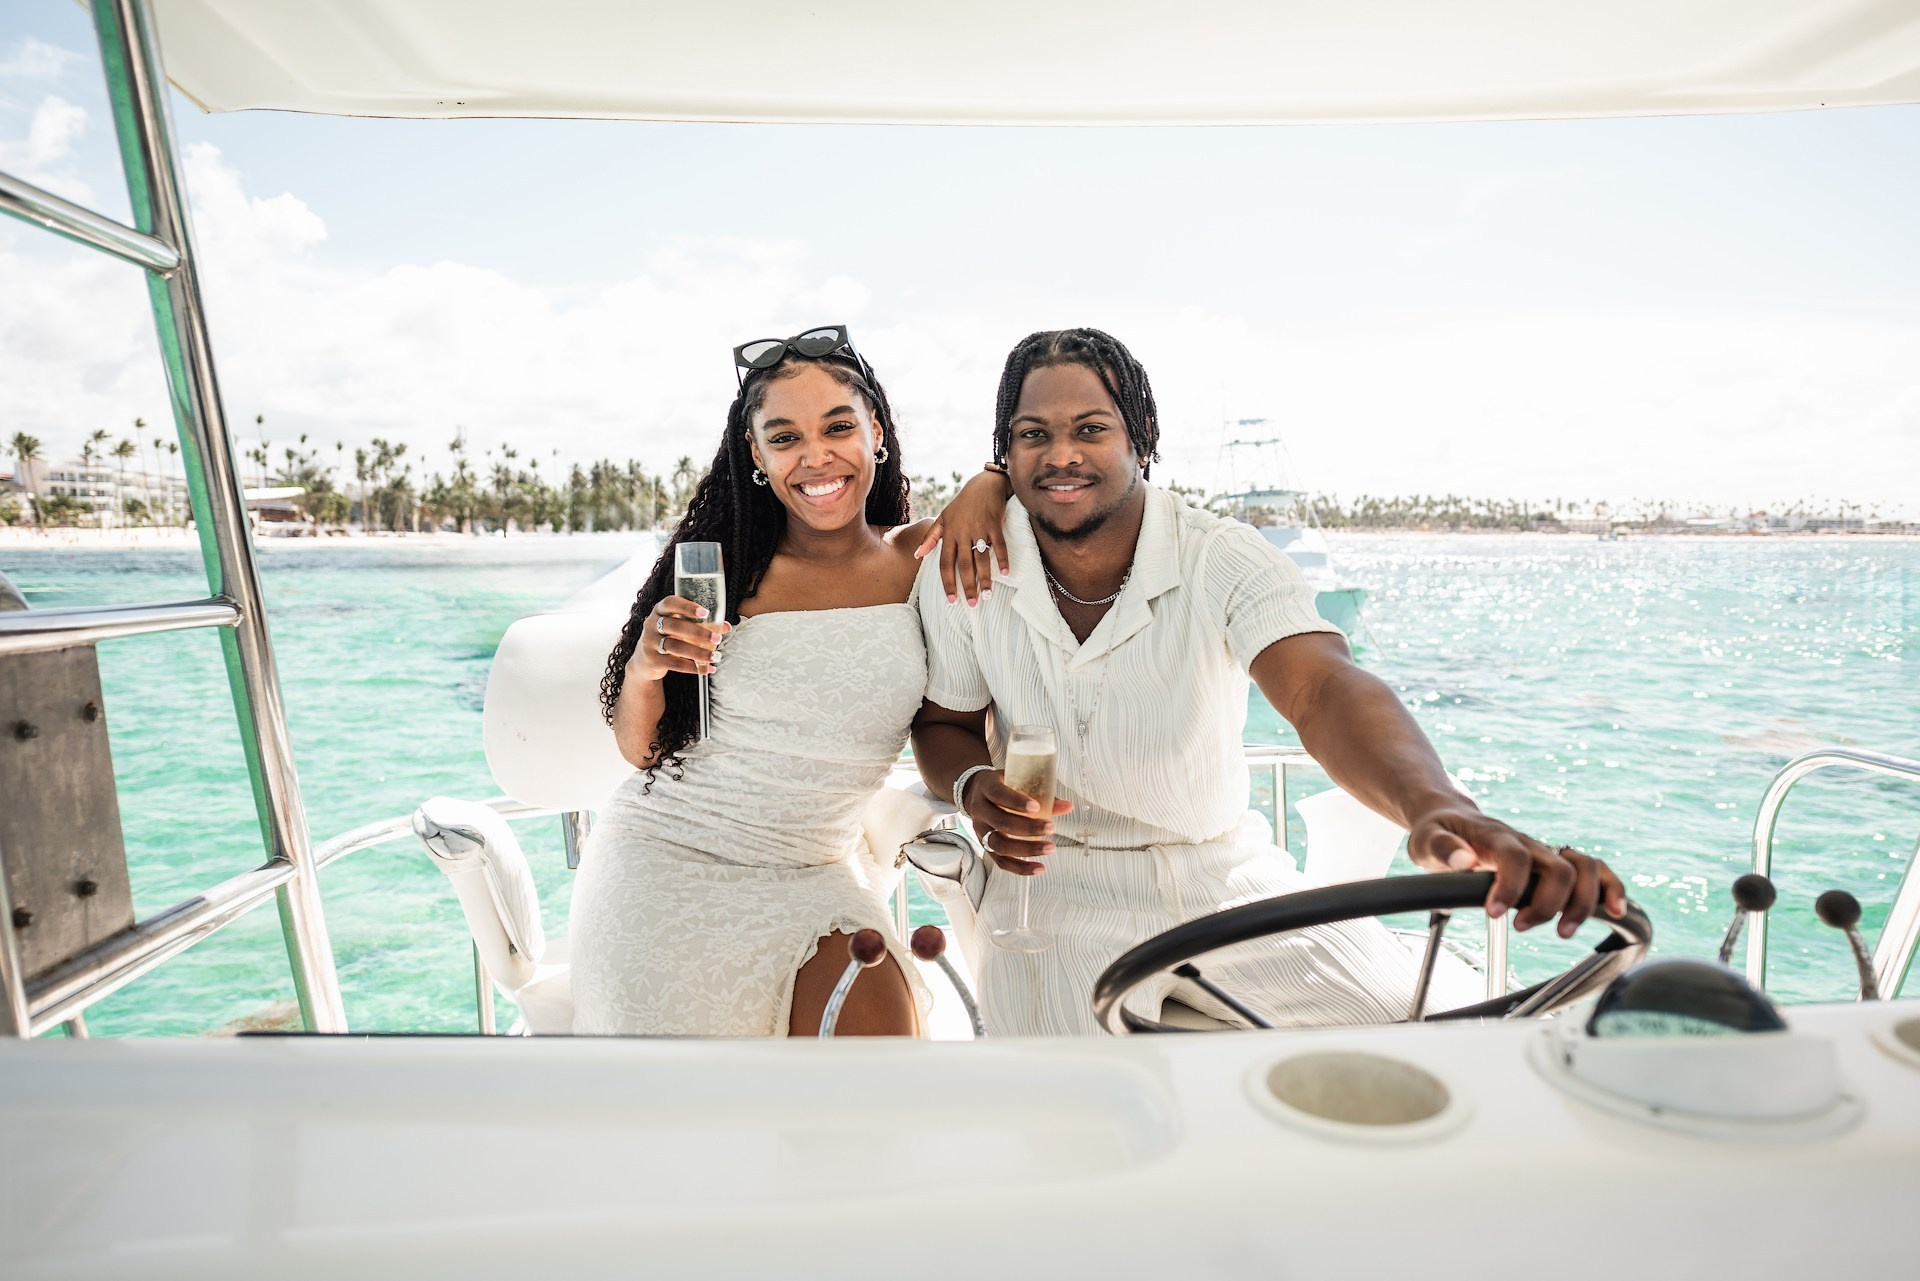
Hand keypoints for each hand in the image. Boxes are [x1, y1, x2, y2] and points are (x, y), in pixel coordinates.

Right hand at [629, 595, 729, 682]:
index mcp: (659, 610)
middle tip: (717, 638)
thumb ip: (701, 624)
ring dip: (698, 653)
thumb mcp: (680, 627)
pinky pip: (674, 663)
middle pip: (675, 626)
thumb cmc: (668, 637)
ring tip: (715, 657)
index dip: (687, 606)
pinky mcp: (652, 660)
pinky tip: (706, 669)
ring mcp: (649, 642)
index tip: (705, 612)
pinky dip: (692, 667)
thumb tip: (726, 626)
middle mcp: (651, 624)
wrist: (644, 660)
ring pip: (675, 646)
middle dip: (698, 632)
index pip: (670, 603)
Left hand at [915, 470, 1011, 606]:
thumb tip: (917, 555)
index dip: (948, 582)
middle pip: (964, 565)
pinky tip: (1006, 574)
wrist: (984, 485)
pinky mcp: (995, 525)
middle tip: (972, 604)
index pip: (946, 563)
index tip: (952, 600)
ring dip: (986, 579)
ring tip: (988, 595)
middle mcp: (963, 533)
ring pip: (982, 558)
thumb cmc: (962, 504)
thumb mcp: (943, 518)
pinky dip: (1003, 559)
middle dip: (968, 586)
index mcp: (949, 534)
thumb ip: (930, 538)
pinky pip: (999, 545)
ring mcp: (980, 529)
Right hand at [960, 769, 1074, 875]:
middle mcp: (980, 809)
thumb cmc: (1004, 784)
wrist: (978, 791)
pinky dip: (1020, 867)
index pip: (998, 794)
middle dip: (1027, 828)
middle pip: (1000, 822)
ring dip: (1026, 849)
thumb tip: (1068, 807)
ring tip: (1050, 848)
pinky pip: (1001, 861)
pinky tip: (1039, 868)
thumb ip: (1041, 793)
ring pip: (999, 845)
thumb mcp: (1018, 780)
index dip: (1016, 802)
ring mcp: (980, 830)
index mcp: (987, 787)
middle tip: (1051, 828)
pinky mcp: (985, 846)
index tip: (1036, 807)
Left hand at [1406, 803, 1626, 937]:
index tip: (1495, 914)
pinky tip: (1616, 913)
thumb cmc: (1438, 831)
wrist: (1452, 818)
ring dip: (1584, 902)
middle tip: (1521, 928)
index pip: (1514, 856)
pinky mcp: (1555, 863)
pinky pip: (1595, 871)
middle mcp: (1528, 843)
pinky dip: (1611, 889)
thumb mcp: (1425, 839)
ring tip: (1564, 932)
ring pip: (1585, 868)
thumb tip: (1464, 860)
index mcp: (1496, 836)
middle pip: (1558, 867)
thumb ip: (1441, 848)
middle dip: (1548, 903)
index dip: (1510, 885)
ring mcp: (1545, 852)